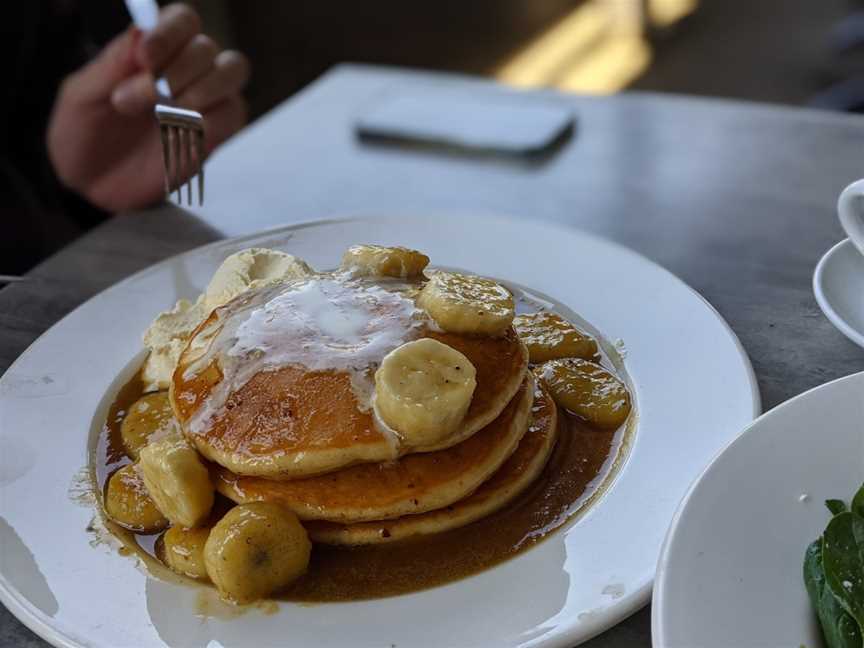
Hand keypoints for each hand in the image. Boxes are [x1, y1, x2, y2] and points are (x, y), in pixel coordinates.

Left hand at [47, 4, 249, 211]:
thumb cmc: (83, 133)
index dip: (169, 33)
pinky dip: (208, 121)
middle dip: (173, 72)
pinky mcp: (216, 135)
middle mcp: (186, 70)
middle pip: (206, 47)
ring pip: (232, 71)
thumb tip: (140, 31)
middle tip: (129, 102)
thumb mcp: (82, 95)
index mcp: (154, 50)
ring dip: (200, 90)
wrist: (90, 185)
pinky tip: (176, 134)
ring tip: (162, 116)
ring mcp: (206, 102)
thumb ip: (111, 64)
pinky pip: (232, 114)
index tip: (145, 59)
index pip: (182, 20)